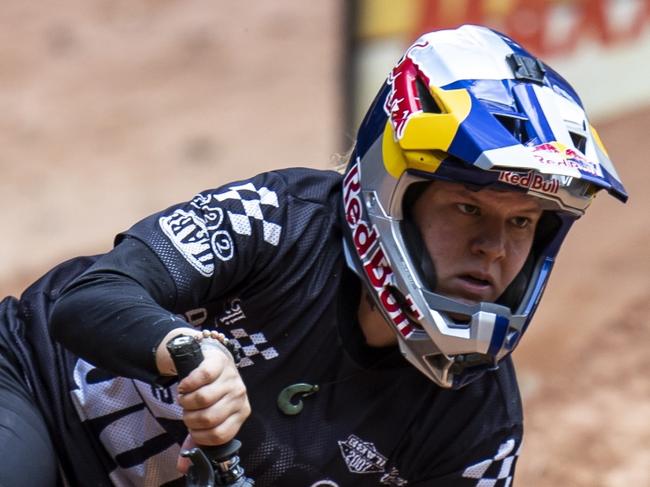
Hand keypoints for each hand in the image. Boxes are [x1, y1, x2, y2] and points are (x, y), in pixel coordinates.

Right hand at [175, 341, 249, 471]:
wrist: (214, 360)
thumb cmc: (212, 392)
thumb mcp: (209, 415)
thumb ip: (197, 439)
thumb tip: (182, 466)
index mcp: (241, 413)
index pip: (219, 435)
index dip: (199, 435)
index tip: (191, 428)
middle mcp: (239, 396)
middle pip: (209, 417)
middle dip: (190, 418)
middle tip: (186, 411)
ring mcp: (231, 378)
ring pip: (203, 398)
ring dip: (186, 401)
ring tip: (184, 398)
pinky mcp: (219, 363)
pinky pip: (202, 377)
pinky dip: (188, 384)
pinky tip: (184, 386)